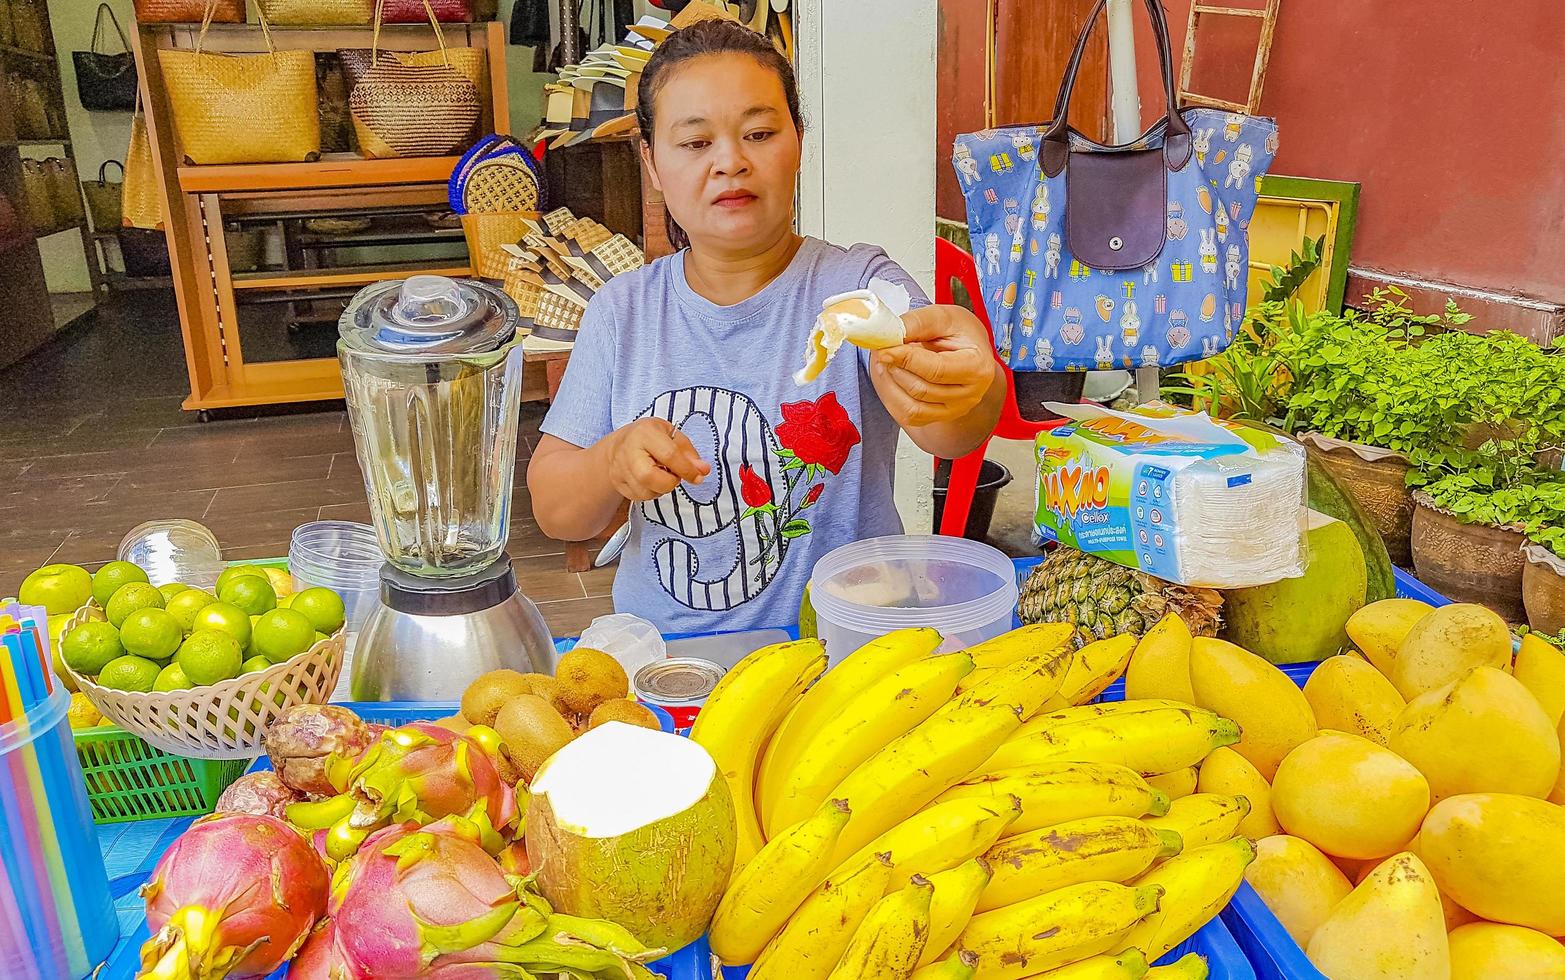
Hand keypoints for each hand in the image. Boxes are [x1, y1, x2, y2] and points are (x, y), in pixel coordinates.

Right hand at [606, 418, 710, 501]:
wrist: (619, 445)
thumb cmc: (649, 437)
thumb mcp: (671, 434)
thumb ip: (688, 453)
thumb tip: (702, 470)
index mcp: (645, 433)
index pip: (669, 455)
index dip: (687, 469)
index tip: (698, 476)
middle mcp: (629, 451)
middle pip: (650, 477)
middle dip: (669, 482)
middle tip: (673, 474)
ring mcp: (620, 469)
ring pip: (646, 492)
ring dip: (661, 489)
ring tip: (661, 474)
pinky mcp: (617, 483)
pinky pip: (639, 497)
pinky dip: (651, 492)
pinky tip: (651, 480)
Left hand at [870, 305, 1001, 426]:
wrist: (968, 349)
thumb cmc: (959, 332)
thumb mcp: (942, 316)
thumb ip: (916, 323)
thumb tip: (890, 334)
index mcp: (978, 366)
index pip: (936, 370)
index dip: (906, 360)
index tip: (884, 349)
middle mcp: (970, 394)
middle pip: (921, 390)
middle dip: (896, 369)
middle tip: (883, 350)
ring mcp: (955, 409)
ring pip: (912, 407)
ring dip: (891, 384)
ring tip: (887, 362)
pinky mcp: (939, 417)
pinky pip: (909, 416)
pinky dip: (893, 397)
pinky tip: (892, 377)